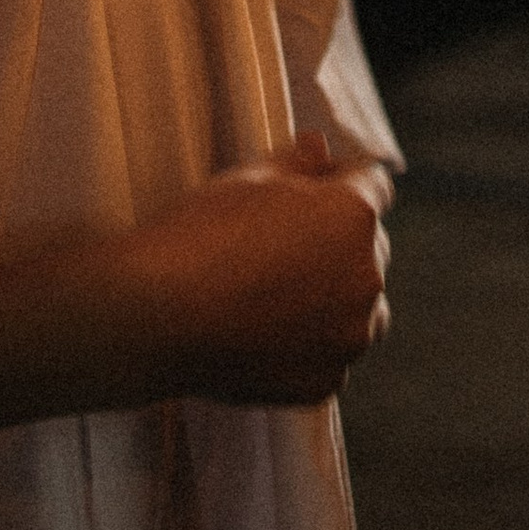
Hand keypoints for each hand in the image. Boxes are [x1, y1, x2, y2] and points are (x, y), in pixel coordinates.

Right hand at [137, 131, 391, 406]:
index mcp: (355, 215)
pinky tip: (262, 331)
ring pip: (357, 306)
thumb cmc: (198, 236)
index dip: (337, 181)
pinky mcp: (325, 381)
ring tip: (271, 293)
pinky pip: (330, 353)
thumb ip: (298, 162)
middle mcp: (367, 277)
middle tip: (274, 245)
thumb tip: (322, 148)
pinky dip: (308, 344)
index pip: (372, 184)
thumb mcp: (247, 179)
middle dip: (335, 241)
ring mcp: (349, 336)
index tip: (302, 193)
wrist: (156, 317)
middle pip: (368, 247)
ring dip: (332, 297)